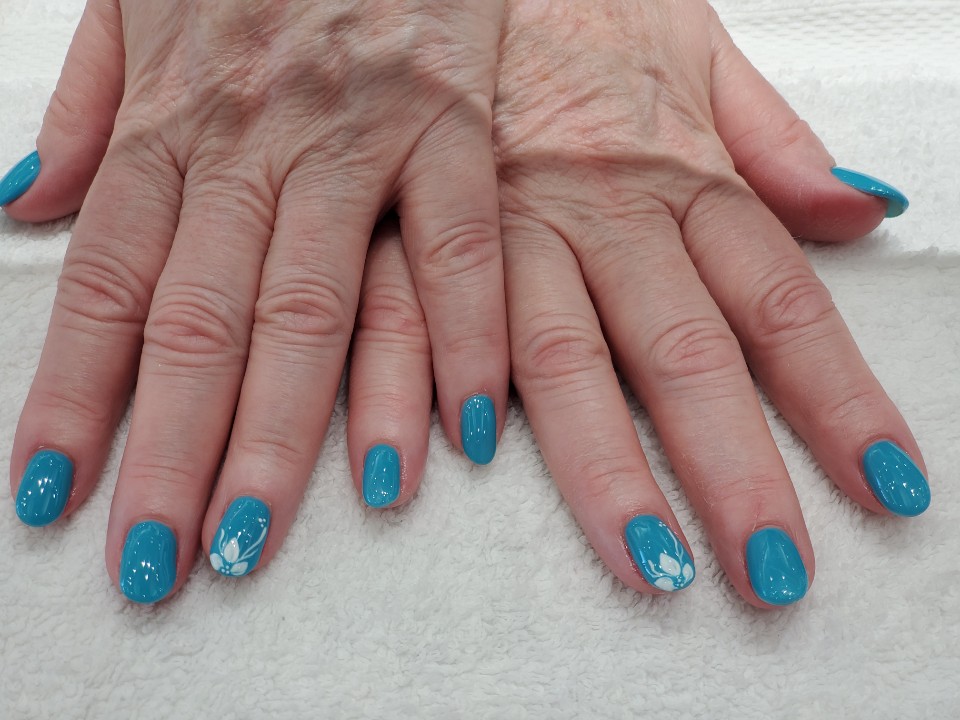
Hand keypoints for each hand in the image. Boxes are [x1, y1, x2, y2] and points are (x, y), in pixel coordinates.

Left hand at [6, 0, 508, 602]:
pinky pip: (458, 246)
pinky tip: (453, 436)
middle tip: (154, 564)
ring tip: (260, 535)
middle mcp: (256, 138)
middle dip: (172, 455)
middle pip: (204, 321)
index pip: (106, 283)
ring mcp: (361, 133)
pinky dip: (460, 339)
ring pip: (318, 303)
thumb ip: (83, 107)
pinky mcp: (455, 125)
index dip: (72, 398)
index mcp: (172, 117)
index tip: (50, 499)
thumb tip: (21, 202)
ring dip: (290, 432)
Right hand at [347, 0, 929, 607]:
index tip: (884, 485)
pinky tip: (421, 474)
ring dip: (601, 470)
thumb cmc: (577, 18)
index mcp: (680, 175)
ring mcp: (503, 230)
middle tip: (771, 571)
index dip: (839, 400)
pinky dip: (411, 393)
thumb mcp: (697, 49)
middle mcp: (600, 213)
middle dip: (733, 472)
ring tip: (644, 561)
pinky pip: (410, 320)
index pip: (780, 303)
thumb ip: (776, 141)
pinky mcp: (409, 231)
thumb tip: (864, 209)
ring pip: (557, 362)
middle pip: (682, 356)